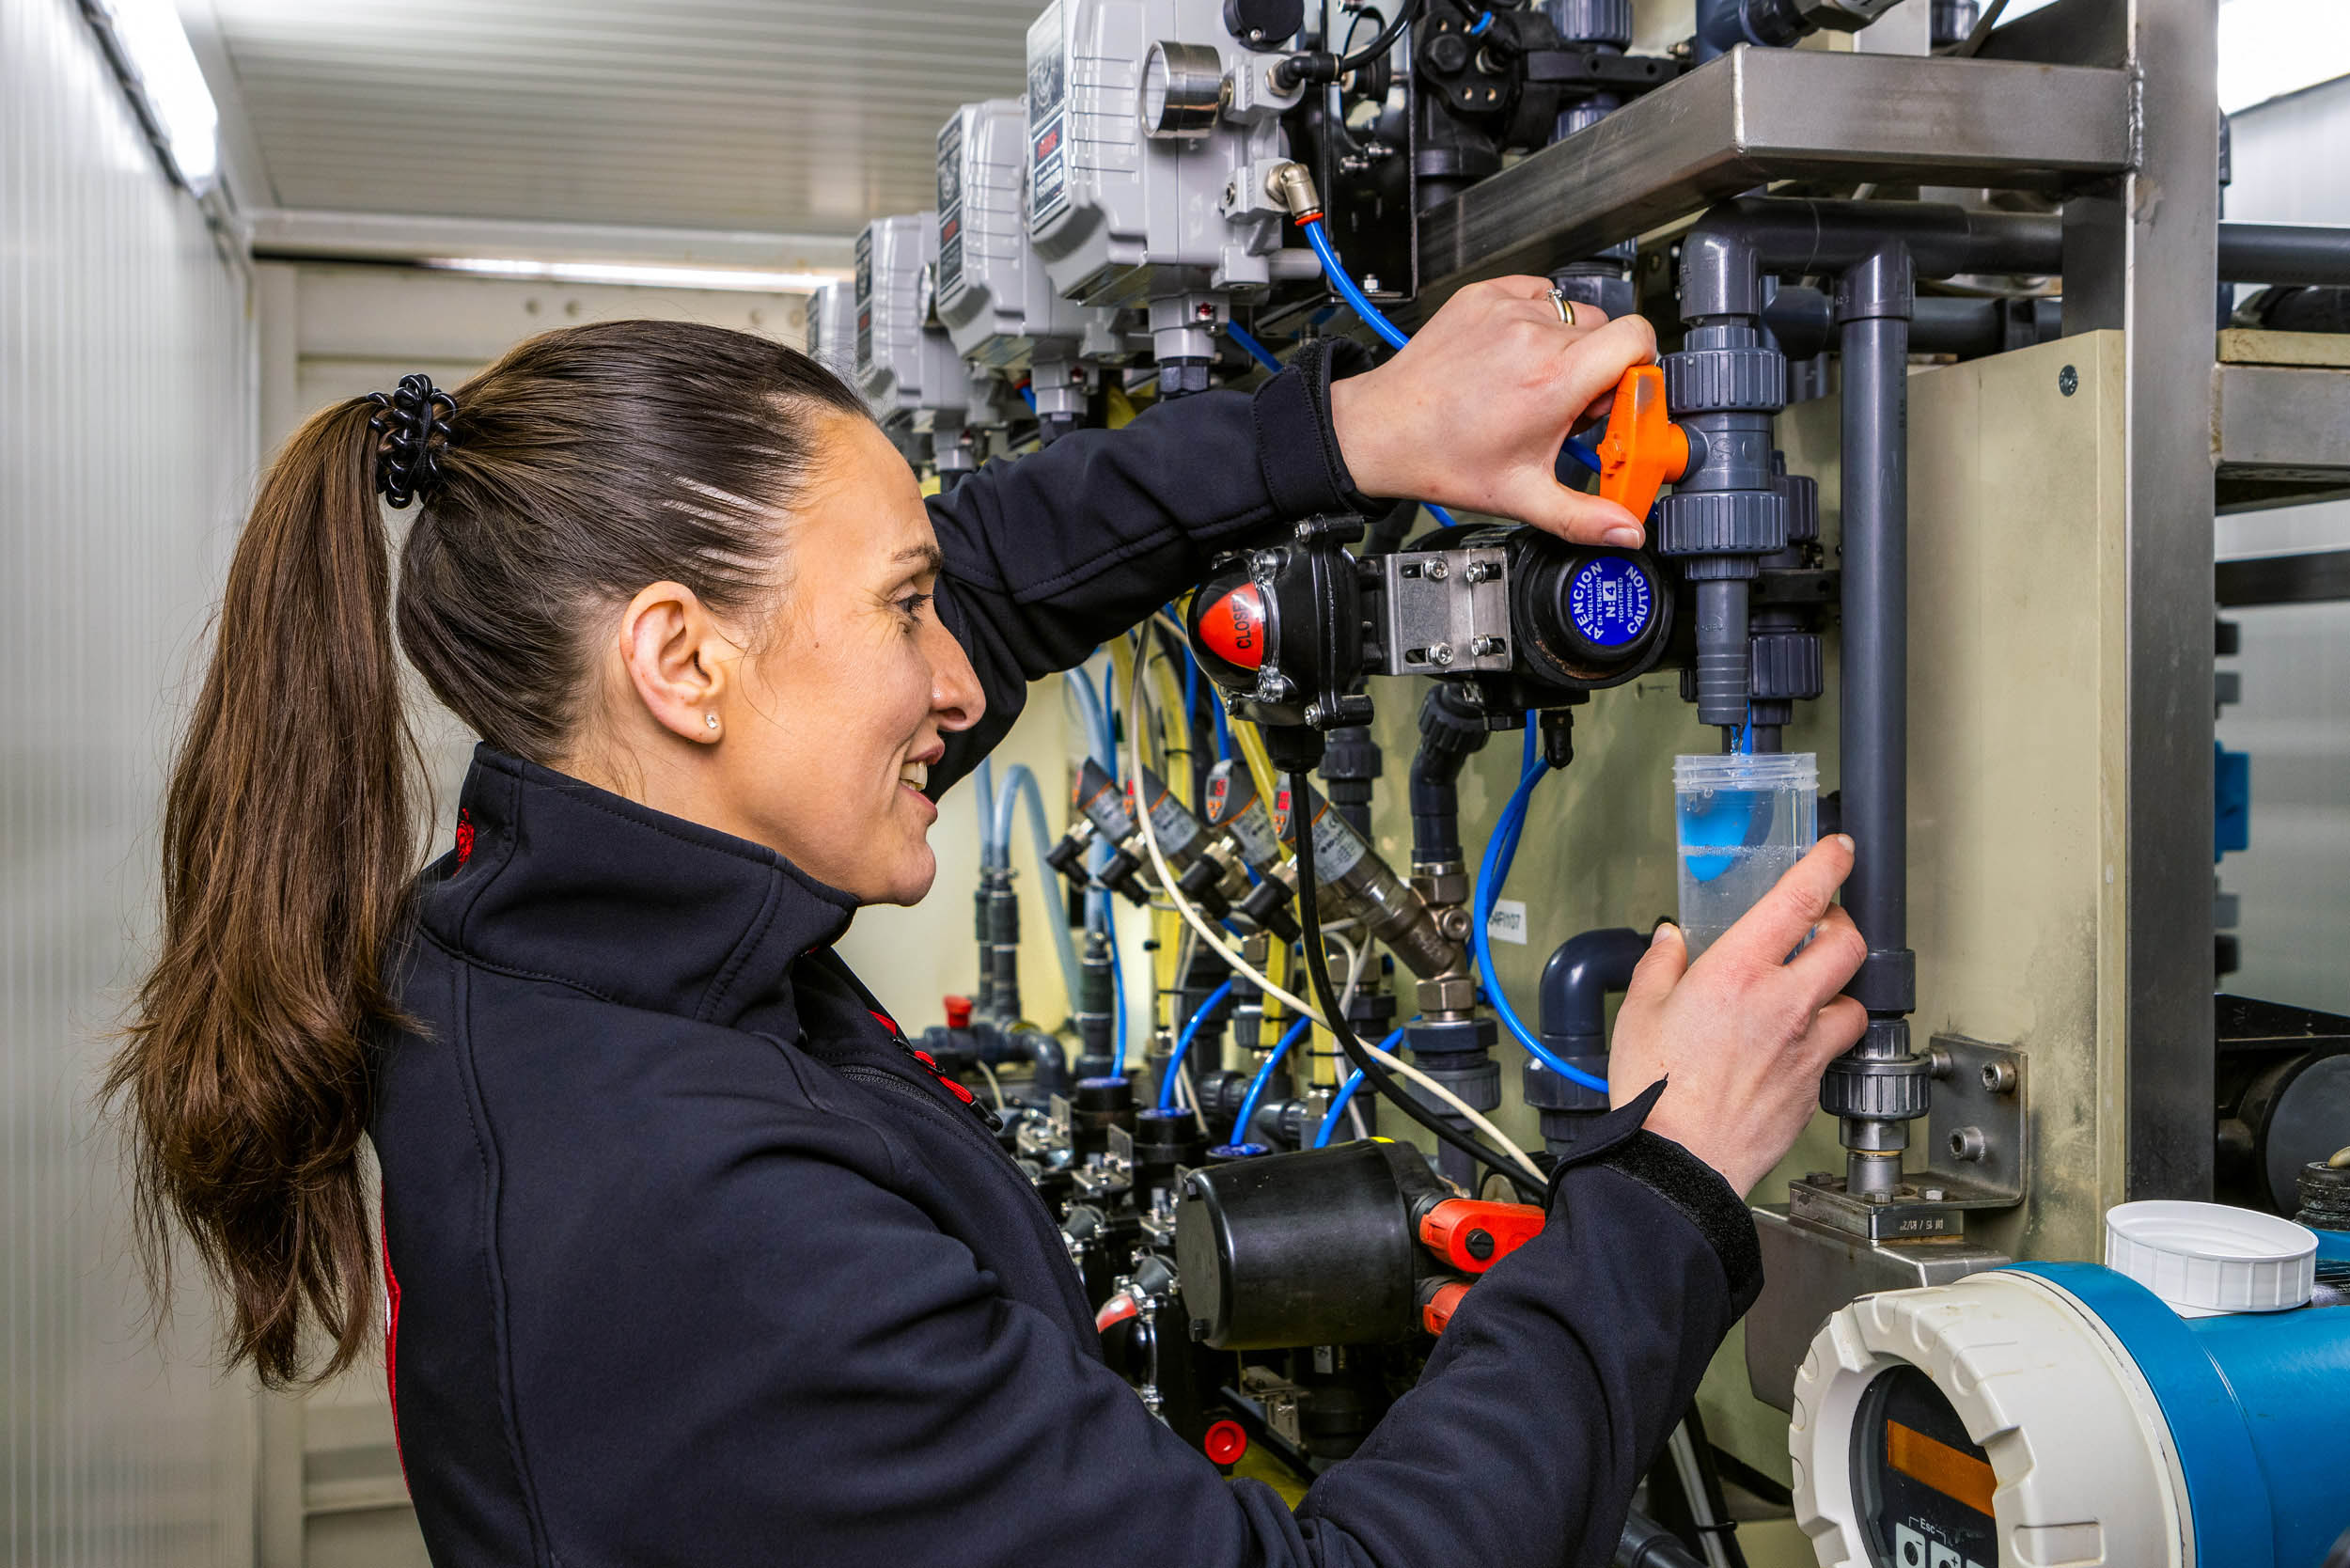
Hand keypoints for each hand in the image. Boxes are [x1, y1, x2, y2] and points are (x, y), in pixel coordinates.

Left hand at [1325, 278, 1658, 547]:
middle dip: (1599, 369)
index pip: (1638, 338)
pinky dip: (1535, 319)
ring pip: (1573, 313)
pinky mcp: (1484, 295)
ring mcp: (1507, 309)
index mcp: (1555, 379)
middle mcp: (1534, 335)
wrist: (1382, 431)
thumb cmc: (1444, 459)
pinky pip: (1538, 293)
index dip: (1639, 369)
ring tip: (1535, 382)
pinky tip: (1513, 356)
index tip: (1618, 399)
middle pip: (1608, 332)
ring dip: (1567, 345)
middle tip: (1565, 406)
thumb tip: (1626, 531)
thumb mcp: (1523, 496)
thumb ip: (1584, 517)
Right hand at [1605, 837, 1870, 1195]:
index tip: (1838, 851)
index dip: (1829, 864)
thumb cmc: (1656, 1093)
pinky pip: (1834, 1051)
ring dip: (1838, 990)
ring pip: (1854, 1001)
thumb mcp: (1639, 1013)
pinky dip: (1822, 1040)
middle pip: (1849, 945)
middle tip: (1820, 929)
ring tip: (1812, 994)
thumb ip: (1661, 966)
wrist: (1681, 1164)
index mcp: (1740, 972)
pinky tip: (1793, 1046)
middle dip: (1840, 927)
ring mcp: (1806, 1048)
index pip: (1802, 898)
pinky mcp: (1812, 1087)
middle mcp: (1785, 1004)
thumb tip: (1671, 942)